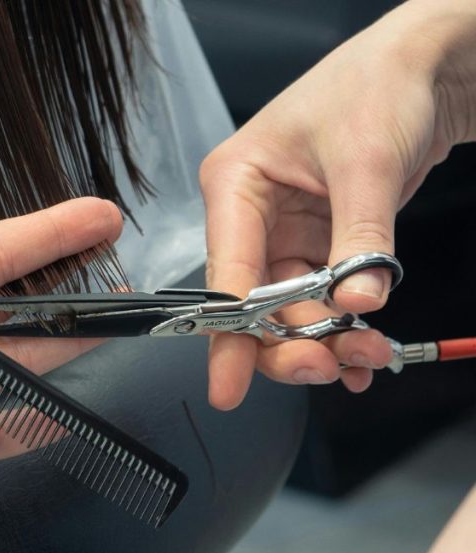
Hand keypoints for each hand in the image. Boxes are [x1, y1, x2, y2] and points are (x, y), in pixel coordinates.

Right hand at [200, 0, 475, 409]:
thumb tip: (359, 305)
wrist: (428, 63)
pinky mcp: (319, 240)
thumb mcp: (367, 163)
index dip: (228, 336)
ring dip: (326, 340)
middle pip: (254, 304)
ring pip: (289, 309)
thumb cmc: (378, 86)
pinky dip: (343, 327)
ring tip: (367, 356)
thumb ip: (361, 240)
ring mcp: (284, 230)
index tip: (228, 387)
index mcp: (235, 185)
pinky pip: (321, 299)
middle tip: (332, 367)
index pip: (226, 274)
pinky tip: (363, 349)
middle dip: (291, 343)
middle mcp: (251, 214)